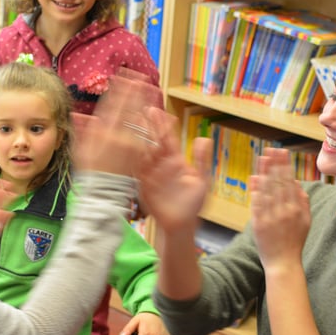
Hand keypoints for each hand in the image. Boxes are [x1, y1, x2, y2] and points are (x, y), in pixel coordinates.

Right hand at [72, 72, 158, 176]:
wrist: (102, 191)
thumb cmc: (89, 171)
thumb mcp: (80, 149)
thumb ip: (82, 130)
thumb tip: (78, 115)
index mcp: (102, 131)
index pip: (112, 104)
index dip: (119, 88)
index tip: (123, 76)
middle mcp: (118, 135)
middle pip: (129, 107)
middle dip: (135, 90)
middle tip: (142, 77)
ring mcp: (131, 144)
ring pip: (140, 117)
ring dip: (146, 101)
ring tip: (151, 88)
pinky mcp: (140, 153)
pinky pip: (147, 134)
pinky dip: (151, 121)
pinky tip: (155, 112)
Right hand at [137, 108, 212, 231]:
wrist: (182, 224)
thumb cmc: (193, 204)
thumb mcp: (202, 180)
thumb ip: (202, 160)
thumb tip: (203, 138)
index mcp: (175, 161)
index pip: (168, 139)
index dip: (164, 125)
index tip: (159, 111)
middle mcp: (161, 165)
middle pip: (154, 142)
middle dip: (149, 127)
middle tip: (144, 110)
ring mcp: (151, 175)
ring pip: (144, 154)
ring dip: (140, 140)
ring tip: (135, 125)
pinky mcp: (144, 186)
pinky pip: (138, 172)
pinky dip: (135, 161)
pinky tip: (132, 150)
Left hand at [249, 148, 309, 270]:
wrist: (283, 263)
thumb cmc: (294, 242)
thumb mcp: (306, 222)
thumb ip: (303, 202)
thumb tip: (296, 183)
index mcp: (297, 209)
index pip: (290, 182)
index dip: (285, 166)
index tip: (282, 152)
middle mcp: (286, 211)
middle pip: (279, 182)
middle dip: (275, 164)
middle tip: (271, 149)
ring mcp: (272, 217)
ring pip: (268, 190)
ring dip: (265, 172)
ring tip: (262, 158)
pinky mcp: (259, 224)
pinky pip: (257, 204)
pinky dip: (256, 190)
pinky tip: (254, 178)